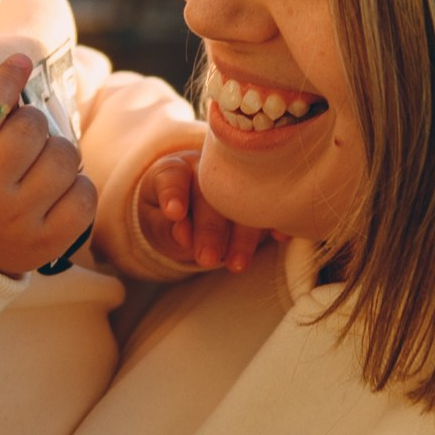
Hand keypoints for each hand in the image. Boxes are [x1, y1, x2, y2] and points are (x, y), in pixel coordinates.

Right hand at [0, 54, 95, 276]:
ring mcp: (18, 220)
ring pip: (65, 158)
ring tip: (42, 165)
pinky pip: (84, 194)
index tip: (20, 62)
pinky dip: (77, 186)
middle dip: (34, 123)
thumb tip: (19, 65)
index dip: (7, 79)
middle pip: (32, 128)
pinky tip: (58, 190)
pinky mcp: (48, 242)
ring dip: (59, 152)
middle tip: (27, 136)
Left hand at [135, 148, 270, 272]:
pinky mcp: (258, 197)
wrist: (186, 208)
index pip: (172, 176)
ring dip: (242, 236)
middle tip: (206, 259)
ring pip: (243, 203)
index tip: (173, 214)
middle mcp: (208, 169)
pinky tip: (281, 236)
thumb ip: (163, 227)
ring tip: (236, 264)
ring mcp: (237, 180)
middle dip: (210, 229)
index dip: (173, 193)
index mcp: (175, 170)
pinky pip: (269, 207)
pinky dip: (275, 221)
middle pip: (212, 194)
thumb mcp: (154, 222)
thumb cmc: (164, 213)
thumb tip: (182, 234)